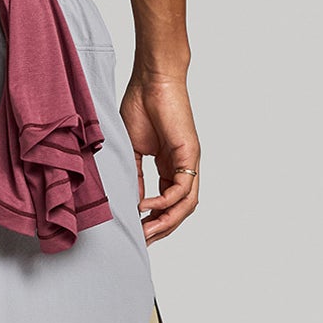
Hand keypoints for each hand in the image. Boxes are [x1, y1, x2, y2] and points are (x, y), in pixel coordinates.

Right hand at [119, 72, 199, 243]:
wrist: (151, 80)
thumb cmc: (140, 106)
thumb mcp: (132, 149)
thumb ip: (134, 176)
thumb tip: (132, 203)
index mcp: (169, 167)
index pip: (167, 204)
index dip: (154, 221)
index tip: (136, 233)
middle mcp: (183, 167)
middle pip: (179, 210)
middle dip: (161, 229)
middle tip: (142, 242)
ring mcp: (189, 162)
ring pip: (185, 205)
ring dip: (166, 222)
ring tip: (146, 232)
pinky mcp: (190, 154)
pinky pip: (181, 189)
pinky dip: (165, 202)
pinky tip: (145, 206)